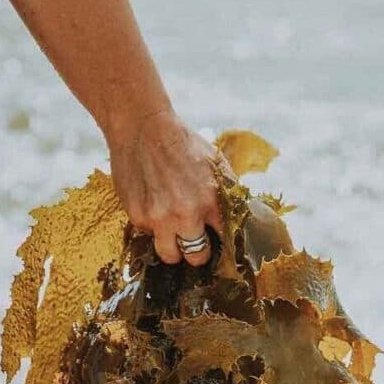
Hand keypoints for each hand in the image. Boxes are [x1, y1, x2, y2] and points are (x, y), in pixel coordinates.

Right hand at [106, 108, 231, 267]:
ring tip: (174, 235)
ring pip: (170, 256)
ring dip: (174, 249)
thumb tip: (245, 216)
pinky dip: (153, 228)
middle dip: (199, 252)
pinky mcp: (138, 217)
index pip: (226, 240)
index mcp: (211, 200)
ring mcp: (159, 218)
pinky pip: (149, 236)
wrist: (141, 126)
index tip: (220, 244)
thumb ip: (229, 192)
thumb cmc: (181, 143)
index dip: (224, 245)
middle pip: (198, 257)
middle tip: (196, 241)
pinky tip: (154, 207)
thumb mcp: (215, 163)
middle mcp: (186, 214)